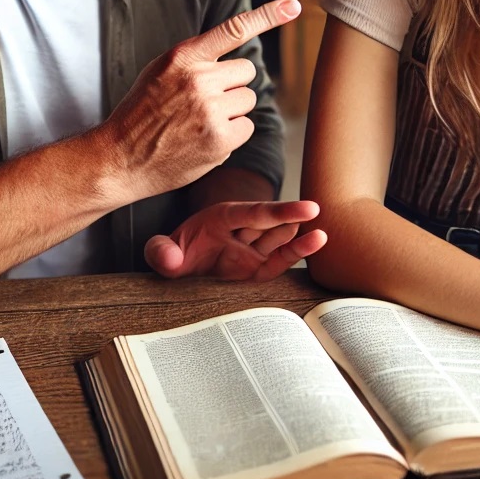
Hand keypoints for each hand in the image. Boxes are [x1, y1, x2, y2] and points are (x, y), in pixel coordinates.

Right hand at [101, 0, 301, 198]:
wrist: (121, 159)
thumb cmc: (142, 113)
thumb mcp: (160, 72)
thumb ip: (195, 59)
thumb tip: (236, 56)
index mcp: (183, 57)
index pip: (233, 29)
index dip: (267, 16)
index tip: (293, 5)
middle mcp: (199, 79)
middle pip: (247, 72)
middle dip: (233, 85)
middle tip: (204, 101)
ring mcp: (210, 110)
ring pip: (248, 100)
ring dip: (231, 112)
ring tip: (198, 122)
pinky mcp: (220, 139)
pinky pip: (246, 127)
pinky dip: (231, 135)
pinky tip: (203, 140)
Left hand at [144, 200, 327, 280]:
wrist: (178, 269)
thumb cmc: (173, 254)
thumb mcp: (161, 252)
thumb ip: (161, 252)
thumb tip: (172, 260)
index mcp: (222, 217)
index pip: (256, 213)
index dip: (281, 211)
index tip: (309, 209)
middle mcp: (243, 229)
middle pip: (272, 224)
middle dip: (287, 221)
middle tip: (301, 223)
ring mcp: (253, 248)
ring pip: (282, 237)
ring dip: (297, 237)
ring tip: (317, 235)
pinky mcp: (259, 268)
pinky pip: (282, 259)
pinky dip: (300, 250)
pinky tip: (319, 240)